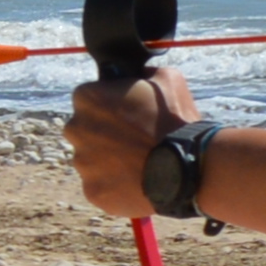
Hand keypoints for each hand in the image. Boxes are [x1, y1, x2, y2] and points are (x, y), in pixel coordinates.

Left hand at [64, 66, 205, 221]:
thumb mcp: (166, 77)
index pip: (88, 98)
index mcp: (87, 98)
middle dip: (102, 133)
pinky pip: (99, 185)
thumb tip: (138, 76)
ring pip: (90, 159)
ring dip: (108, 159)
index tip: (126, 112)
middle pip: (84, 130)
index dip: (108, 104)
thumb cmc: (175, 119)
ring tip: (139, 162)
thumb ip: (142, 74)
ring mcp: (82, 163)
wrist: (189, 166)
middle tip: (132, 139)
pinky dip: (114, 184)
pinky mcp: (92, 191)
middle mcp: (75, 129)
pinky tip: (137, 180)